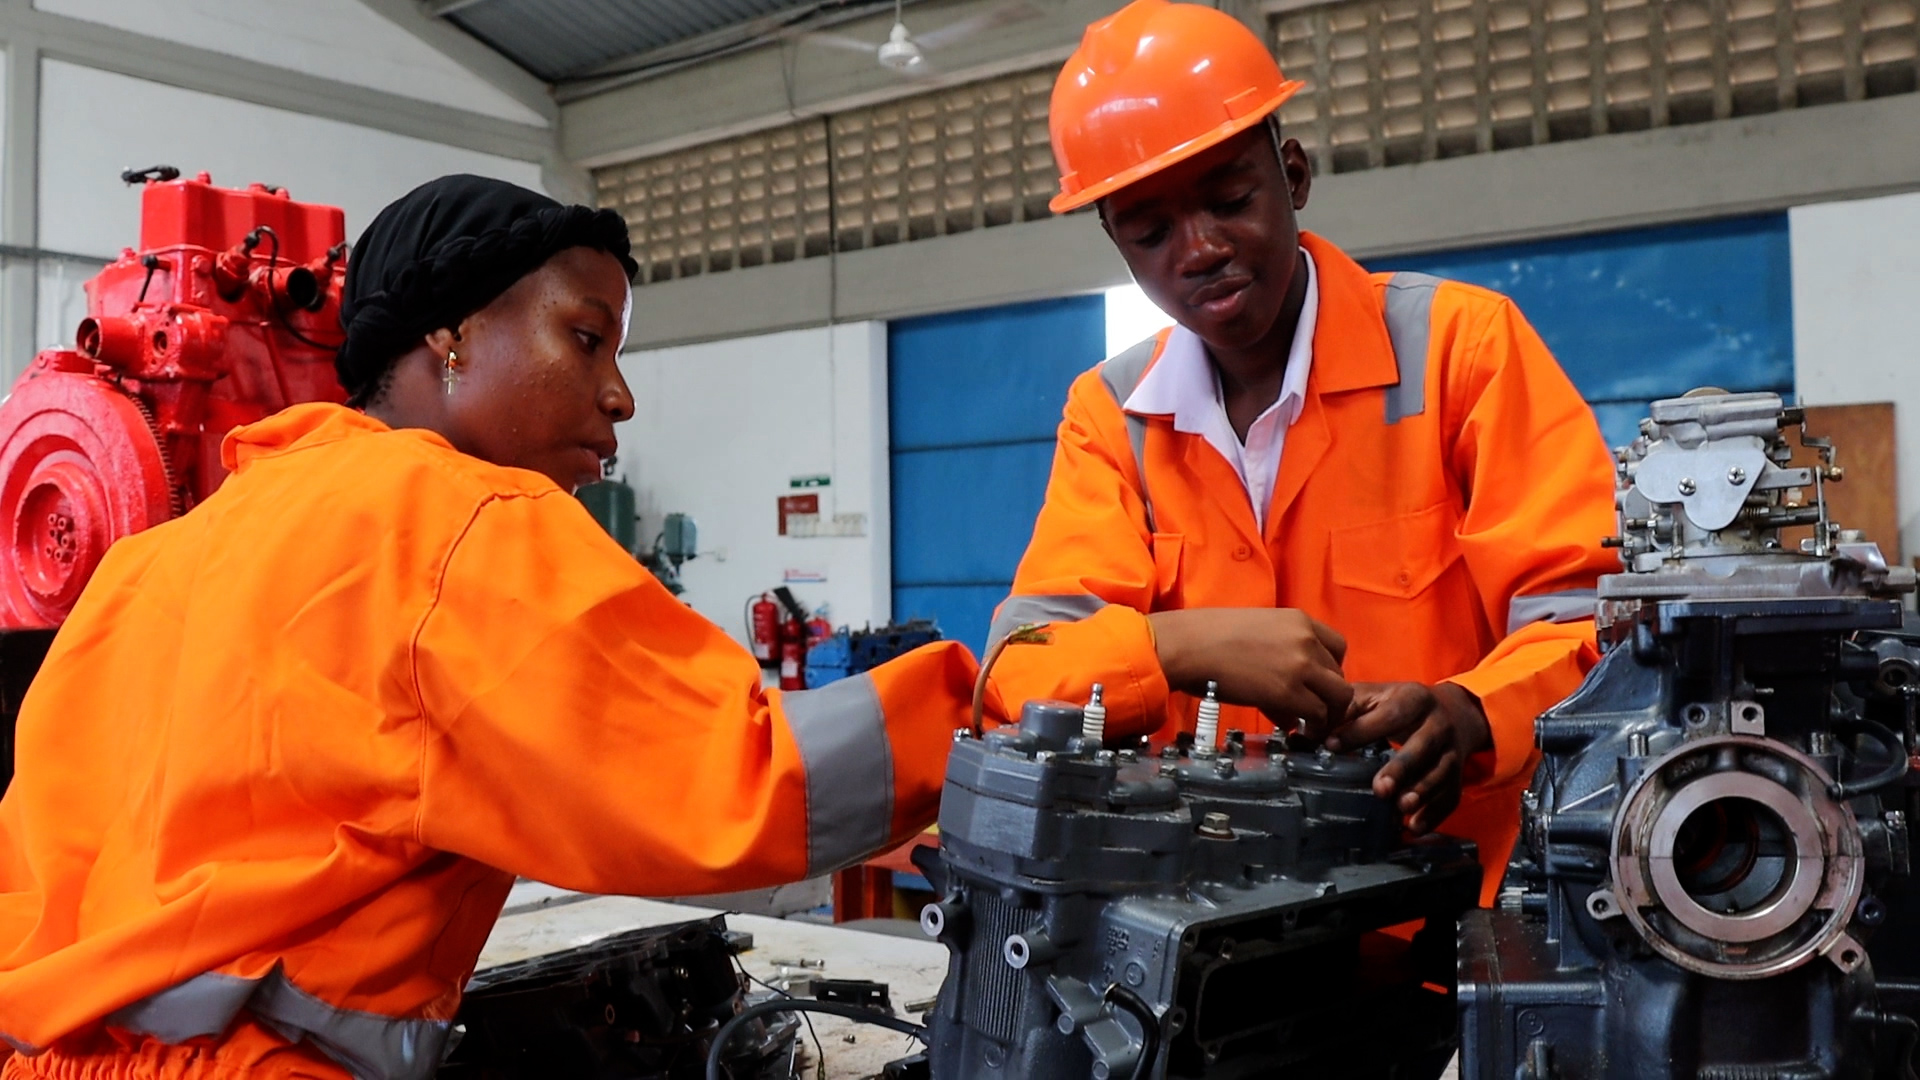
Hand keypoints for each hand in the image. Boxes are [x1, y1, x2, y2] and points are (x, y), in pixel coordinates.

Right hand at [1148, 608, 1351, 733]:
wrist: (1187, 646)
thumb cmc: (1208, 637)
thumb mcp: (1256, 633)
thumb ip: (1281, 655)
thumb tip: (1288, 694)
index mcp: (1299, 620)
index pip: (1338, 647)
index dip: (1331, 670)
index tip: (1316, 685)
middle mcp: (1307, 640)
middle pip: (1341, 676)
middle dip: (1330, 698)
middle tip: (1314, 712)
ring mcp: (1300, 666)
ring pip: (1338, 698)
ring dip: (1326, 715)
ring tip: (1309, 726)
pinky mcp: (1287, 692)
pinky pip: (1316, 714)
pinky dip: (1310, 726)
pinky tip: (1295, 729)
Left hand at [1326, 682, 1491, 834]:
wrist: (1451, 712)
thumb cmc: (1397, 707)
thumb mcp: (1371, 699)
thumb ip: (1339, 714)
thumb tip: (1300, 738)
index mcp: (1413, 698)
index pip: (1389, 714)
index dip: (1360, 730)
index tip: (1332, 746)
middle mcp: (1438, 723)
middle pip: (1423, 746)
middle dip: (1402, 768)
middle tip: (1380, 789)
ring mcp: (1452, 751)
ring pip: (1441, 773)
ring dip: (1422, 792)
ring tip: (1401, 808)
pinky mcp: (1458, 775)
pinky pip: (1451, 796)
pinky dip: (1435, 814)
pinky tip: (1415, 827)